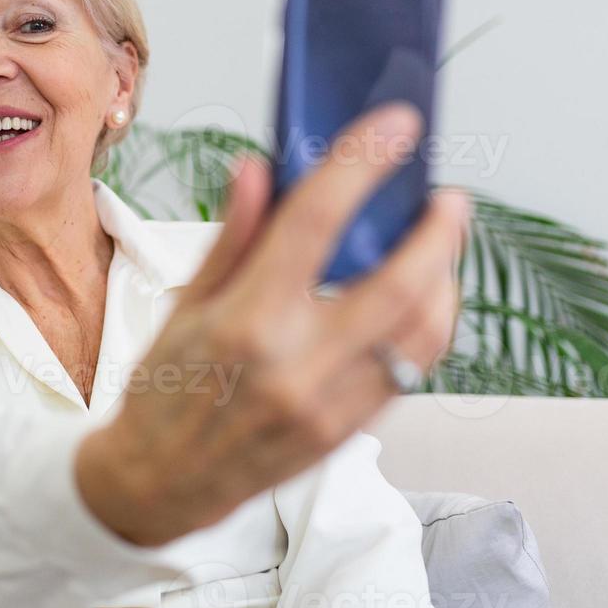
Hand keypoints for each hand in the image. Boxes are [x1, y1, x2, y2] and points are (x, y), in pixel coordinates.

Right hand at [76, 102, 469, 546]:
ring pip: (422, 333)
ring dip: (445, 280)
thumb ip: (233, 236)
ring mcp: (330, 403)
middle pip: (399, 282)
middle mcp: (296, 364)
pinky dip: (429, 326)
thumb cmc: (164, 391)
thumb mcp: (184, 304)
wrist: (161, 482)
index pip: (316, 221)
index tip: (392, 126)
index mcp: (246, 321)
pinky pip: (412, 370)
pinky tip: (422, 298)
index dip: (360, 162)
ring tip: (441, 247)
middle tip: (447, 198)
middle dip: (437, 231)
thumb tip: (259, 169)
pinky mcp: (349, 429)